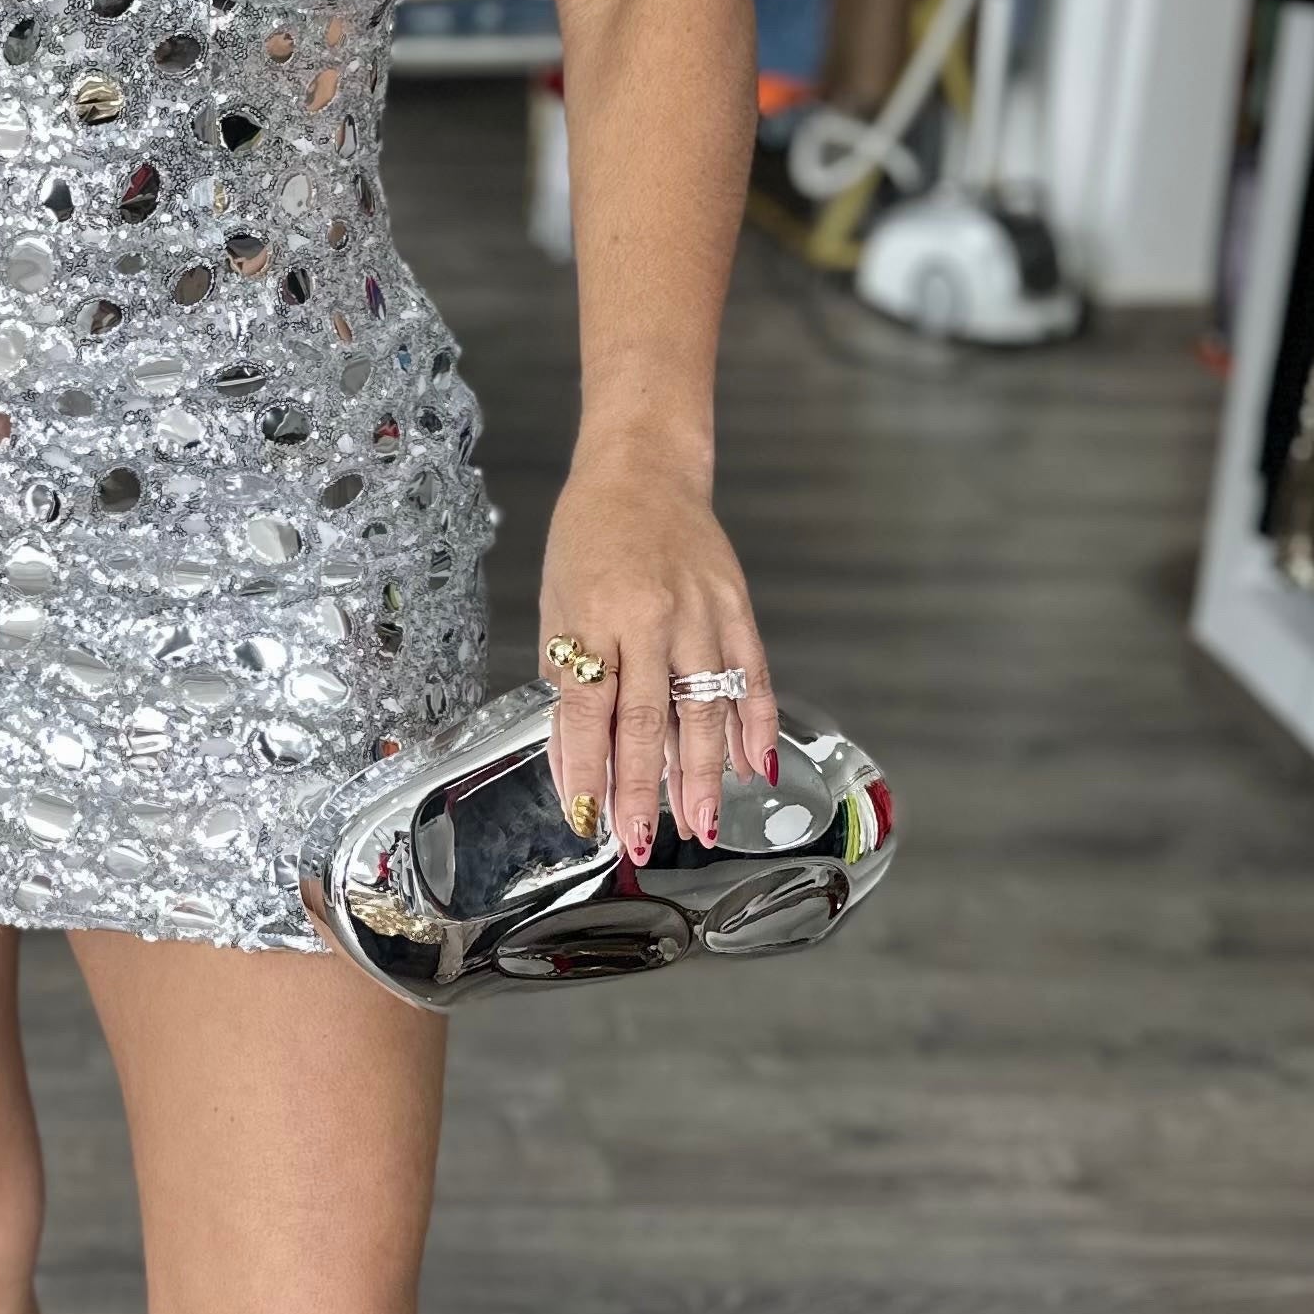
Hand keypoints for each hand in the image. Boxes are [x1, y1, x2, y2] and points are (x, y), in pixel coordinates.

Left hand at [537, 436, 775, 859]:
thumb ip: (566, 684)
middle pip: (649, 720)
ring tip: (702, 825)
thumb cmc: (589, 538)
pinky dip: (757, 725)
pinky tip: (754, 768)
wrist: (643, 471)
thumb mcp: (557, 606)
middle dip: (645, 790)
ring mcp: (702, 613)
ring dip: (705, 773)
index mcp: (596, 618)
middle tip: (642, 842)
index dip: (587, 771)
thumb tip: (574, 763)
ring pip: (707, 707)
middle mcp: (651, 619)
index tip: (587, 819)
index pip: (588, 710)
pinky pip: (752, 676)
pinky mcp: (737, 608)